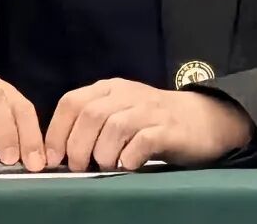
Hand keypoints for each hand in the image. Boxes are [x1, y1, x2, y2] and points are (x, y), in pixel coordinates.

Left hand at [44, 78, 252, 171]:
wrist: (205, 118)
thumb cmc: (154, 121)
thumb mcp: (120, 113)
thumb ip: (94, 124)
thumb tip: (60, 153)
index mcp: (110, 89)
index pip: (71, 102)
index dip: (56, 131)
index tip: (52, 157)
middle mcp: (127, 94)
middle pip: (90, 114)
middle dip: (77, 146)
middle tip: (79, 168)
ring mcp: (149, 110)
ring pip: (113, 126)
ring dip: (103, 153)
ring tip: (106, 166)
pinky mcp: (169, 129)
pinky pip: (142, 140)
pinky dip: (129, 157)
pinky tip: (129, 165)